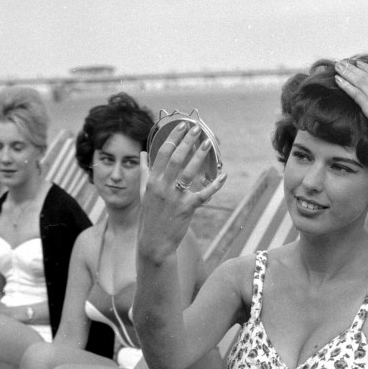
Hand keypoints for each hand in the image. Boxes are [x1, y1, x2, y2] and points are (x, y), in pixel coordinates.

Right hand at [138, 123, 226, 262]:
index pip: (163, 153)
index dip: (174, 137)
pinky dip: (214, 186)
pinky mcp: (186, 209)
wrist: (154, 243)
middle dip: (187, 141)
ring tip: (208, 143)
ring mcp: (175, 198)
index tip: (182, 126)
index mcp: (153, 181)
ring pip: (189, 172)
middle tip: (197, 129)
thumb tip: (143, 153)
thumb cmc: (150, 217)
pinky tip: (223, 176)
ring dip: (199, 156)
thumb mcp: (144, 193)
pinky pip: (203, 194)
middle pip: (176, 158)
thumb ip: (145, 172)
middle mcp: (163, 187)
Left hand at [334, 59, 367, 139]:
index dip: (367, 69)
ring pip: (358, 81)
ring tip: (337, 65)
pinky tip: (337, 79)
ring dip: (346, 73)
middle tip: (342, 62)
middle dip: (352, 68)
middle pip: (365, 76)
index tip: (359, 63)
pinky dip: (345, 85)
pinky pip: (355, 93)